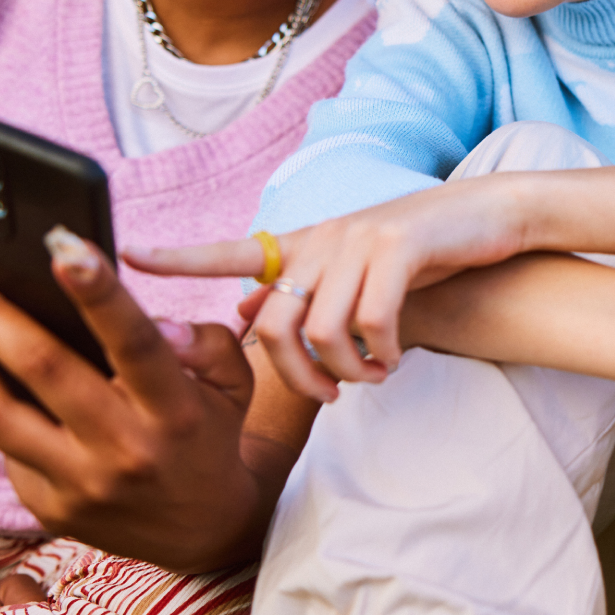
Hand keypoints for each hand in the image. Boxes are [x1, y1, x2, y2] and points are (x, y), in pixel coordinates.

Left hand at [0, 240, 265, 572]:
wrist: (202, 530)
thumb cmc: (210, 432)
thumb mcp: (233, 382)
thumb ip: (204, 340)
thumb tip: (154, 320)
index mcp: (175, 409)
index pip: (135, 342)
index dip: (99, 293)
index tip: (63, 246)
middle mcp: (125, 449)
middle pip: (43, 370)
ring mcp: (81, 484)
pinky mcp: (48, 507)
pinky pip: (3, 445)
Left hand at [126, 176, 530, 401]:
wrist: (486, 216)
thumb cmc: (414, 255)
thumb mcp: (349, 270)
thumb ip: (297, 291)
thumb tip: (243, 315)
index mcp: (303, 245)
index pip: (229, 252)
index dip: (180, 259)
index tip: (128, 255)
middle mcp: (321, 239)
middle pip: (274, 323)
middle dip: (293, 377)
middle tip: (327, 397)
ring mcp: (358, 241)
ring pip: (321, 331)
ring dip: (344, 372)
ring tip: (371, 377)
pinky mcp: (398, 249)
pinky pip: (371, 324)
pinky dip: (380, 356)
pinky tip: (394, 361)